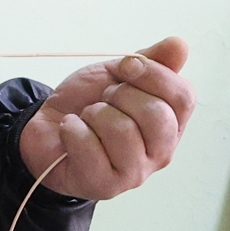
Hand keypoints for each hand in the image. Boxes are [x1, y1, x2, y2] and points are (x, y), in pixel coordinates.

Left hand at [17, 37, 195, 200]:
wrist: (46, 129)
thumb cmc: (87, 104)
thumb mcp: (117, 74)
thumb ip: (149, 60)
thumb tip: (179, 44)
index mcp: (172, 124)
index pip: (183, 98)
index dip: (153, 75)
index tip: (124, 66)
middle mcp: (161, 152)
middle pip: (157, 116)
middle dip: (122, 96)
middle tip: (104, 98)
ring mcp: (135, 173)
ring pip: (122, 131)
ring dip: (94, 114)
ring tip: (86, 117)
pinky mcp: (105, 186)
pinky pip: (90, 147)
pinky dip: (72, 130)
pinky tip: (71, 131)